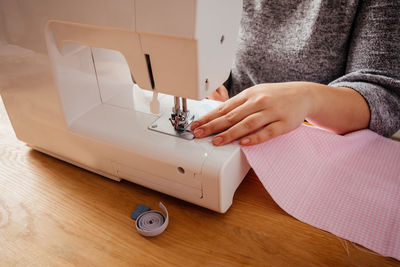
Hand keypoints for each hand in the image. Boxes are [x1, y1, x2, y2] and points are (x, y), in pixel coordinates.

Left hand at [191, 82, 313, 145]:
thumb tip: (217, 115)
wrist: (303, 94)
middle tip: (199, 134)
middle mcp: (258, 102)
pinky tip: (243, 143)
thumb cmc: (275, 96)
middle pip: (232, 116)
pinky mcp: (283, 123)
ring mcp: (271, 112)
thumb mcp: (255, 94)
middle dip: (213, 126)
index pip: (224, 108)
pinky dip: (255, 137)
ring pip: (248, 124)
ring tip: (217, 141)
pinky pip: (267, 132)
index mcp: (249, 95)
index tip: (196, 125)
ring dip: (230, 133)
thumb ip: (238, 105)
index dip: (209, 117)